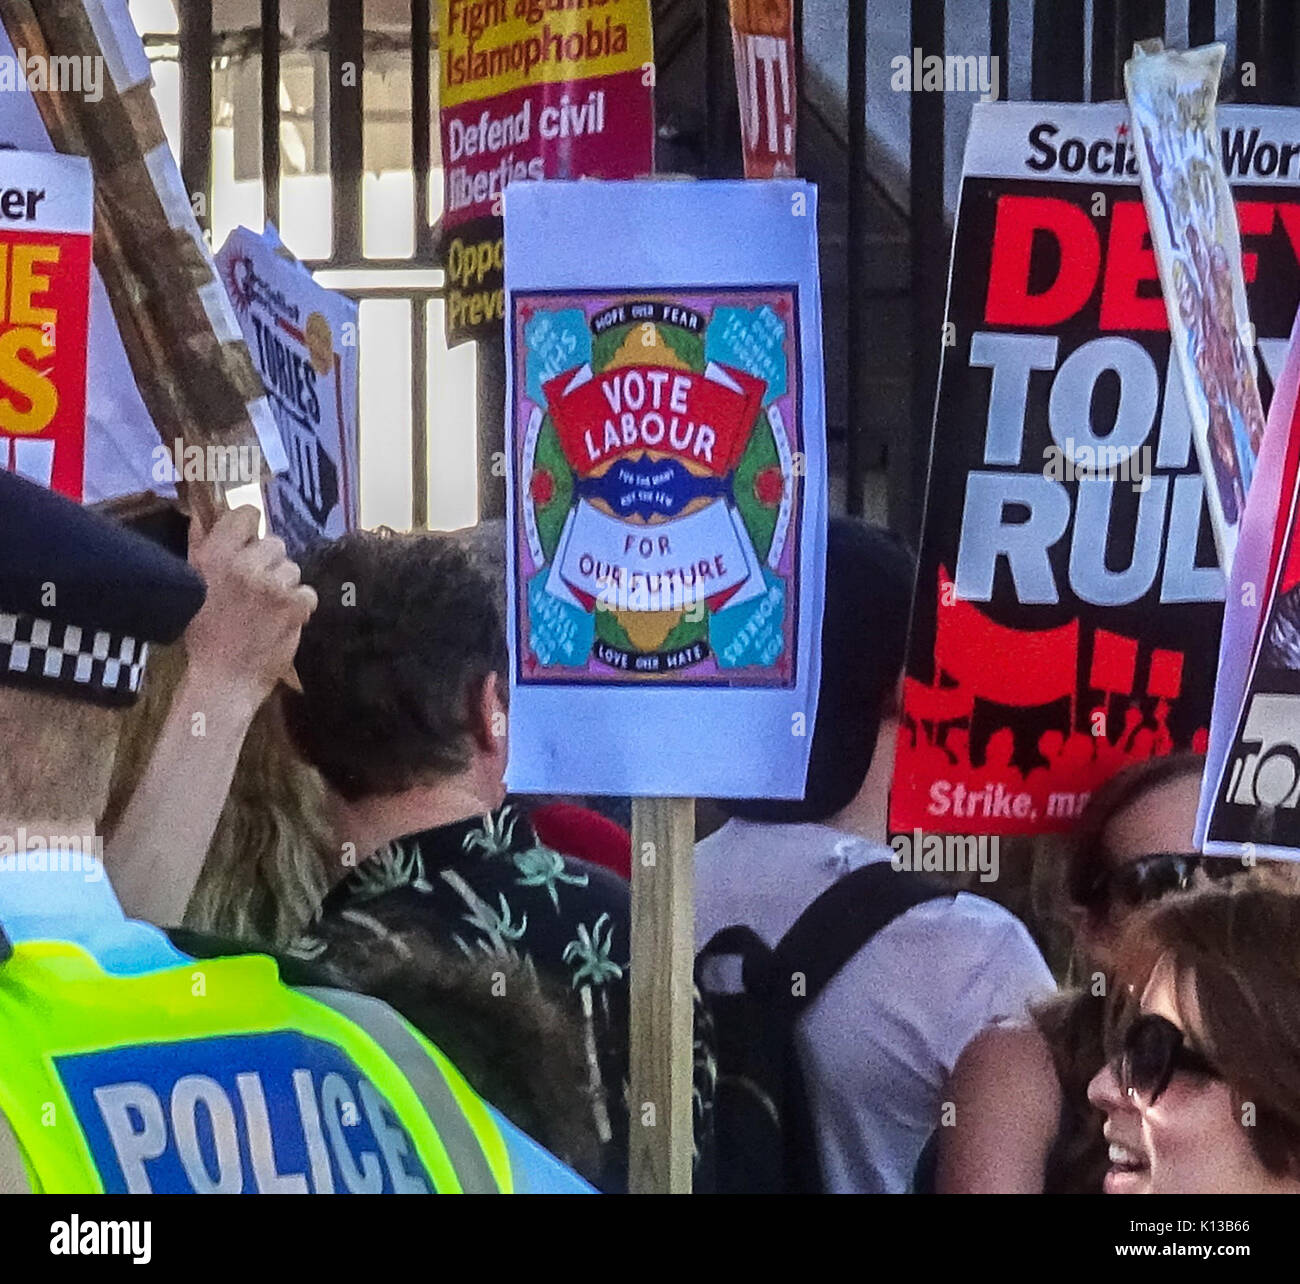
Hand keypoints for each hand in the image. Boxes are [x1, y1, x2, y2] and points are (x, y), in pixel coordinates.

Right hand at [184, 506, 317, 707]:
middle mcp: (244, 565)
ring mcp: (272, 585)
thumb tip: (205, 512)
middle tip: (256, 589)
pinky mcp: (294, 605)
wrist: (224, 677)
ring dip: (285, 586)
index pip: (247, 515)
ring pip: (292, 569)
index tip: (248, 547)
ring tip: (267, 608)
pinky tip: (281, 620)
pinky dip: (299, 606)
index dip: (250, 530)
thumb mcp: (193, 583)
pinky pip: (307, 593)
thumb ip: (201, 545)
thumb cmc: (205, 633)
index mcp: (215, 555)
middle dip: (269, 563)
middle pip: (275, 543)